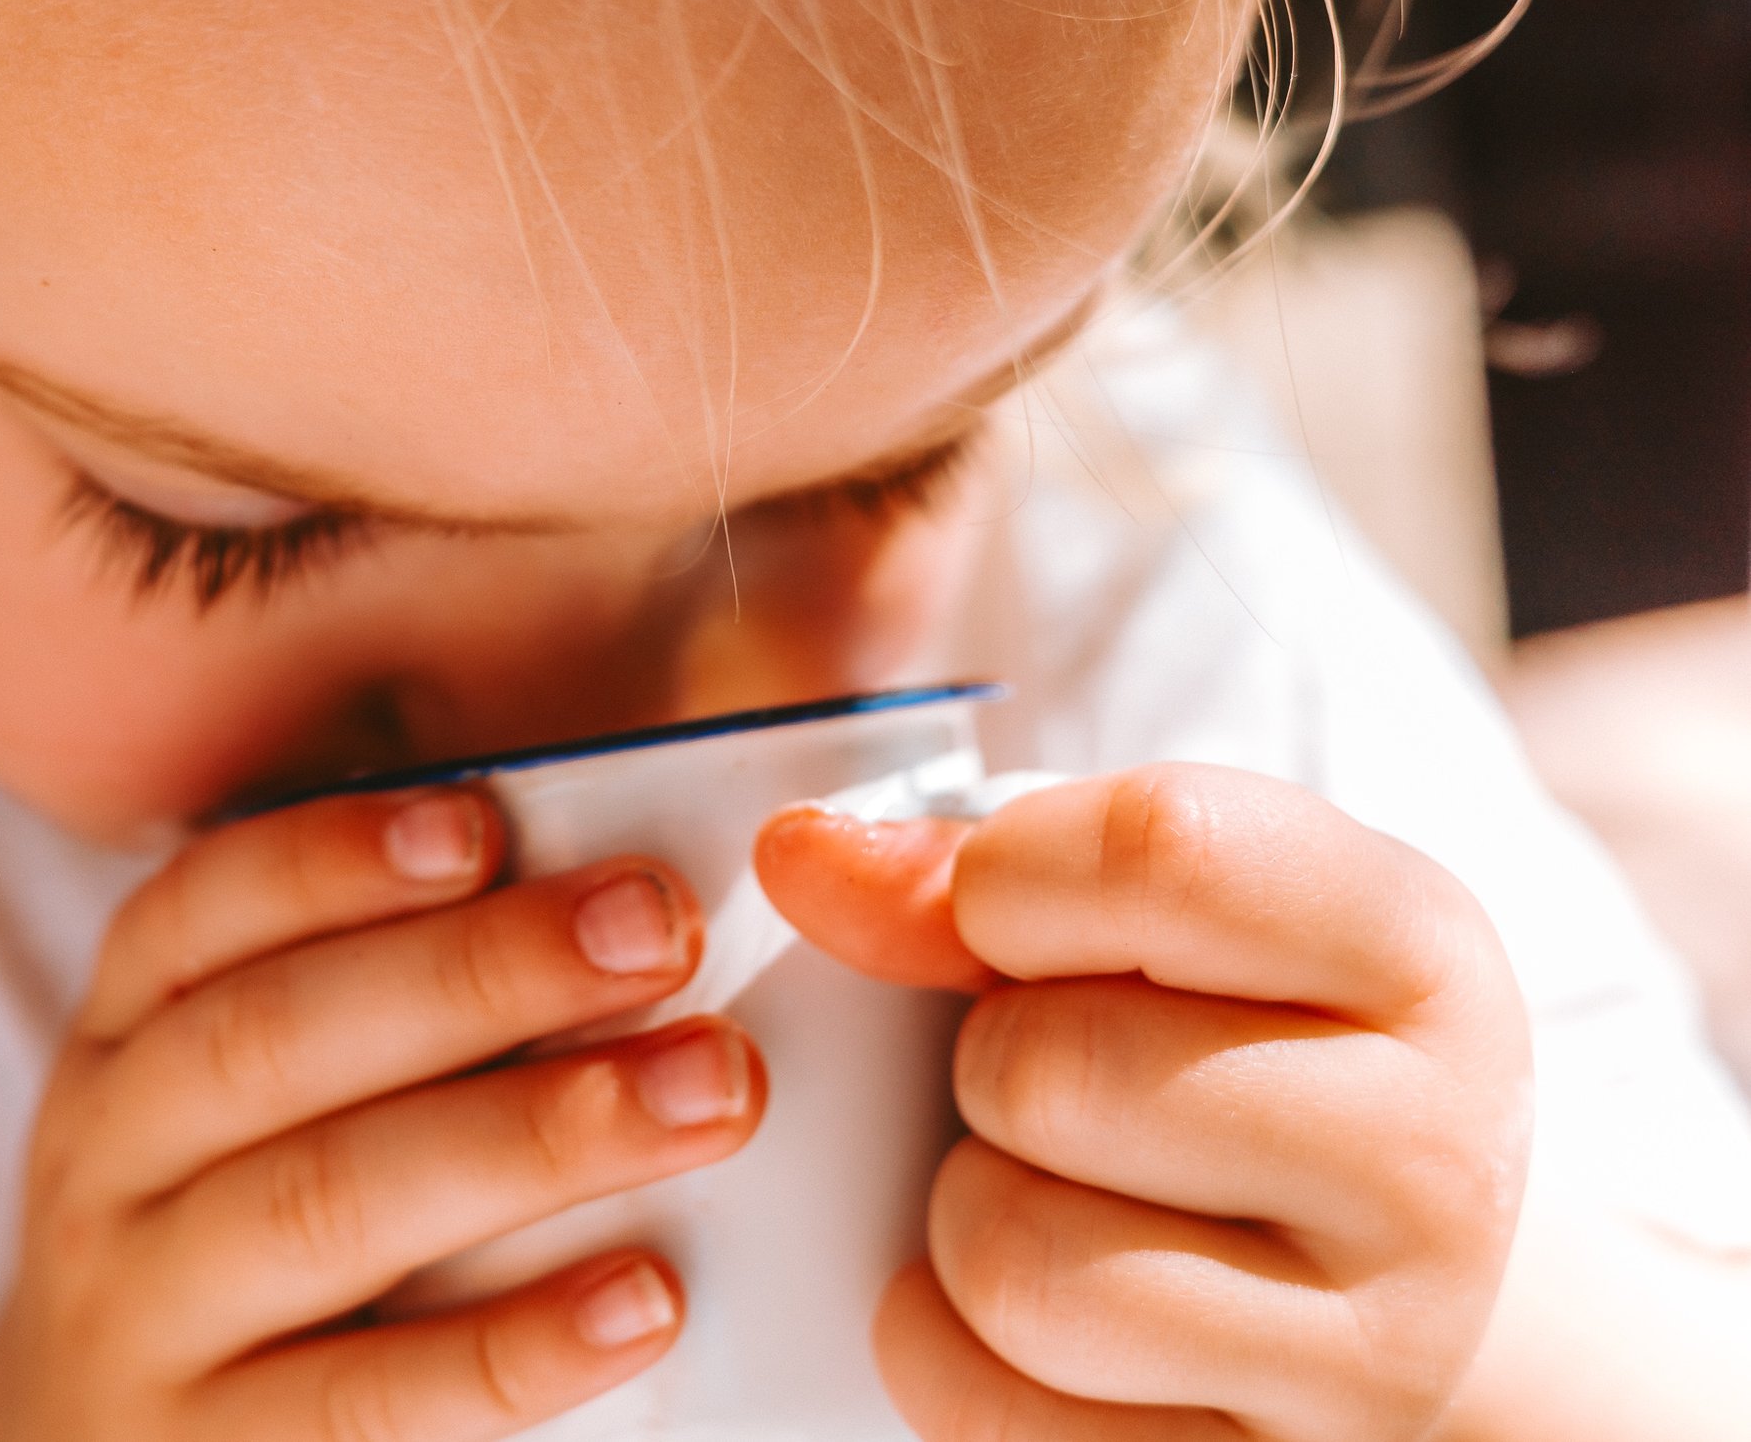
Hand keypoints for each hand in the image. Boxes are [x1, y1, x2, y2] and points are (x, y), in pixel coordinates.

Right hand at [0, 788, 765, 1441]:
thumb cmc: (237, 1244)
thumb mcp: (242, 1106)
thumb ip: (385, 1006)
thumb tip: (605, 895)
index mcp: (121, 1042)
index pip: (197, 912)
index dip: (334, 859)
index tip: (486, 825)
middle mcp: (105, 1167)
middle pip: (272, 1042)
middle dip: (477, 974)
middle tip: (661, 933)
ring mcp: (141, 1323)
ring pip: (321, 1206)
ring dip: (530, 1137)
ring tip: (704, 1090)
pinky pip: (367, 1405)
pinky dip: (513, 1347)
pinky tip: (647, 1298)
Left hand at [756, 764, 1531, 1440]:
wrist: (1395, 1278)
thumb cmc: (1236, 1051)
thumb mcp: (1156, 920)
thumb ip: (967, 874)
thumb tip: (803, 859)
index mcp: (1416, 951)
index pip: (1164, 850)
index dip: (1012, 872)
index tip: (1003, 912)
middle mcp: (1434, 1158)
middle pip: (1052, 1071)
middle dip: (989, 1063)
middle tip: (1059, 1078)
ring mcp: (1374, 1358)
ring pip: (1012, 1262)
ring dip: (971, 1215)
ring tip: (1059, 1191)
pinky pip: (992, 1411)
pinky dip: (953, 1351)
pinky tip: (1042, 1311)